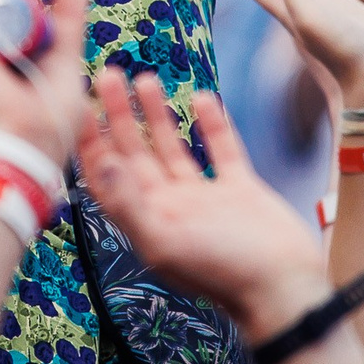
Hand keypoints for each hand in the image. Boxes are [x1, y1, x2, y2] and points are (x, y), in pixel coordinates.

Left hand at [78, 69, 328, 342]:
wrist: (285, 288)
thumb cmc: (223, 271)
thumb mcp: (165, 239)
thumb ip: (129, 202)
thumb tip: (100, 164)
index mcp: (146, 221)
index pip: (107, 176)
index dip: (91, 142)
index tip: (78, 105)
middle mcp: (170, 207)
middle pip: (135, 154)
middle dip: (118, 115)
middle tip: (106, 74)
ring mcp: (205, 199)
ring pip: (173, 148)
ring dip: (157, 115)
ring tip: (144, 78)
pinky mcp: (241, 192)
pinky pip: (221, 151)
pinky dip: (210, 125)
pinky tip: (202, 97)